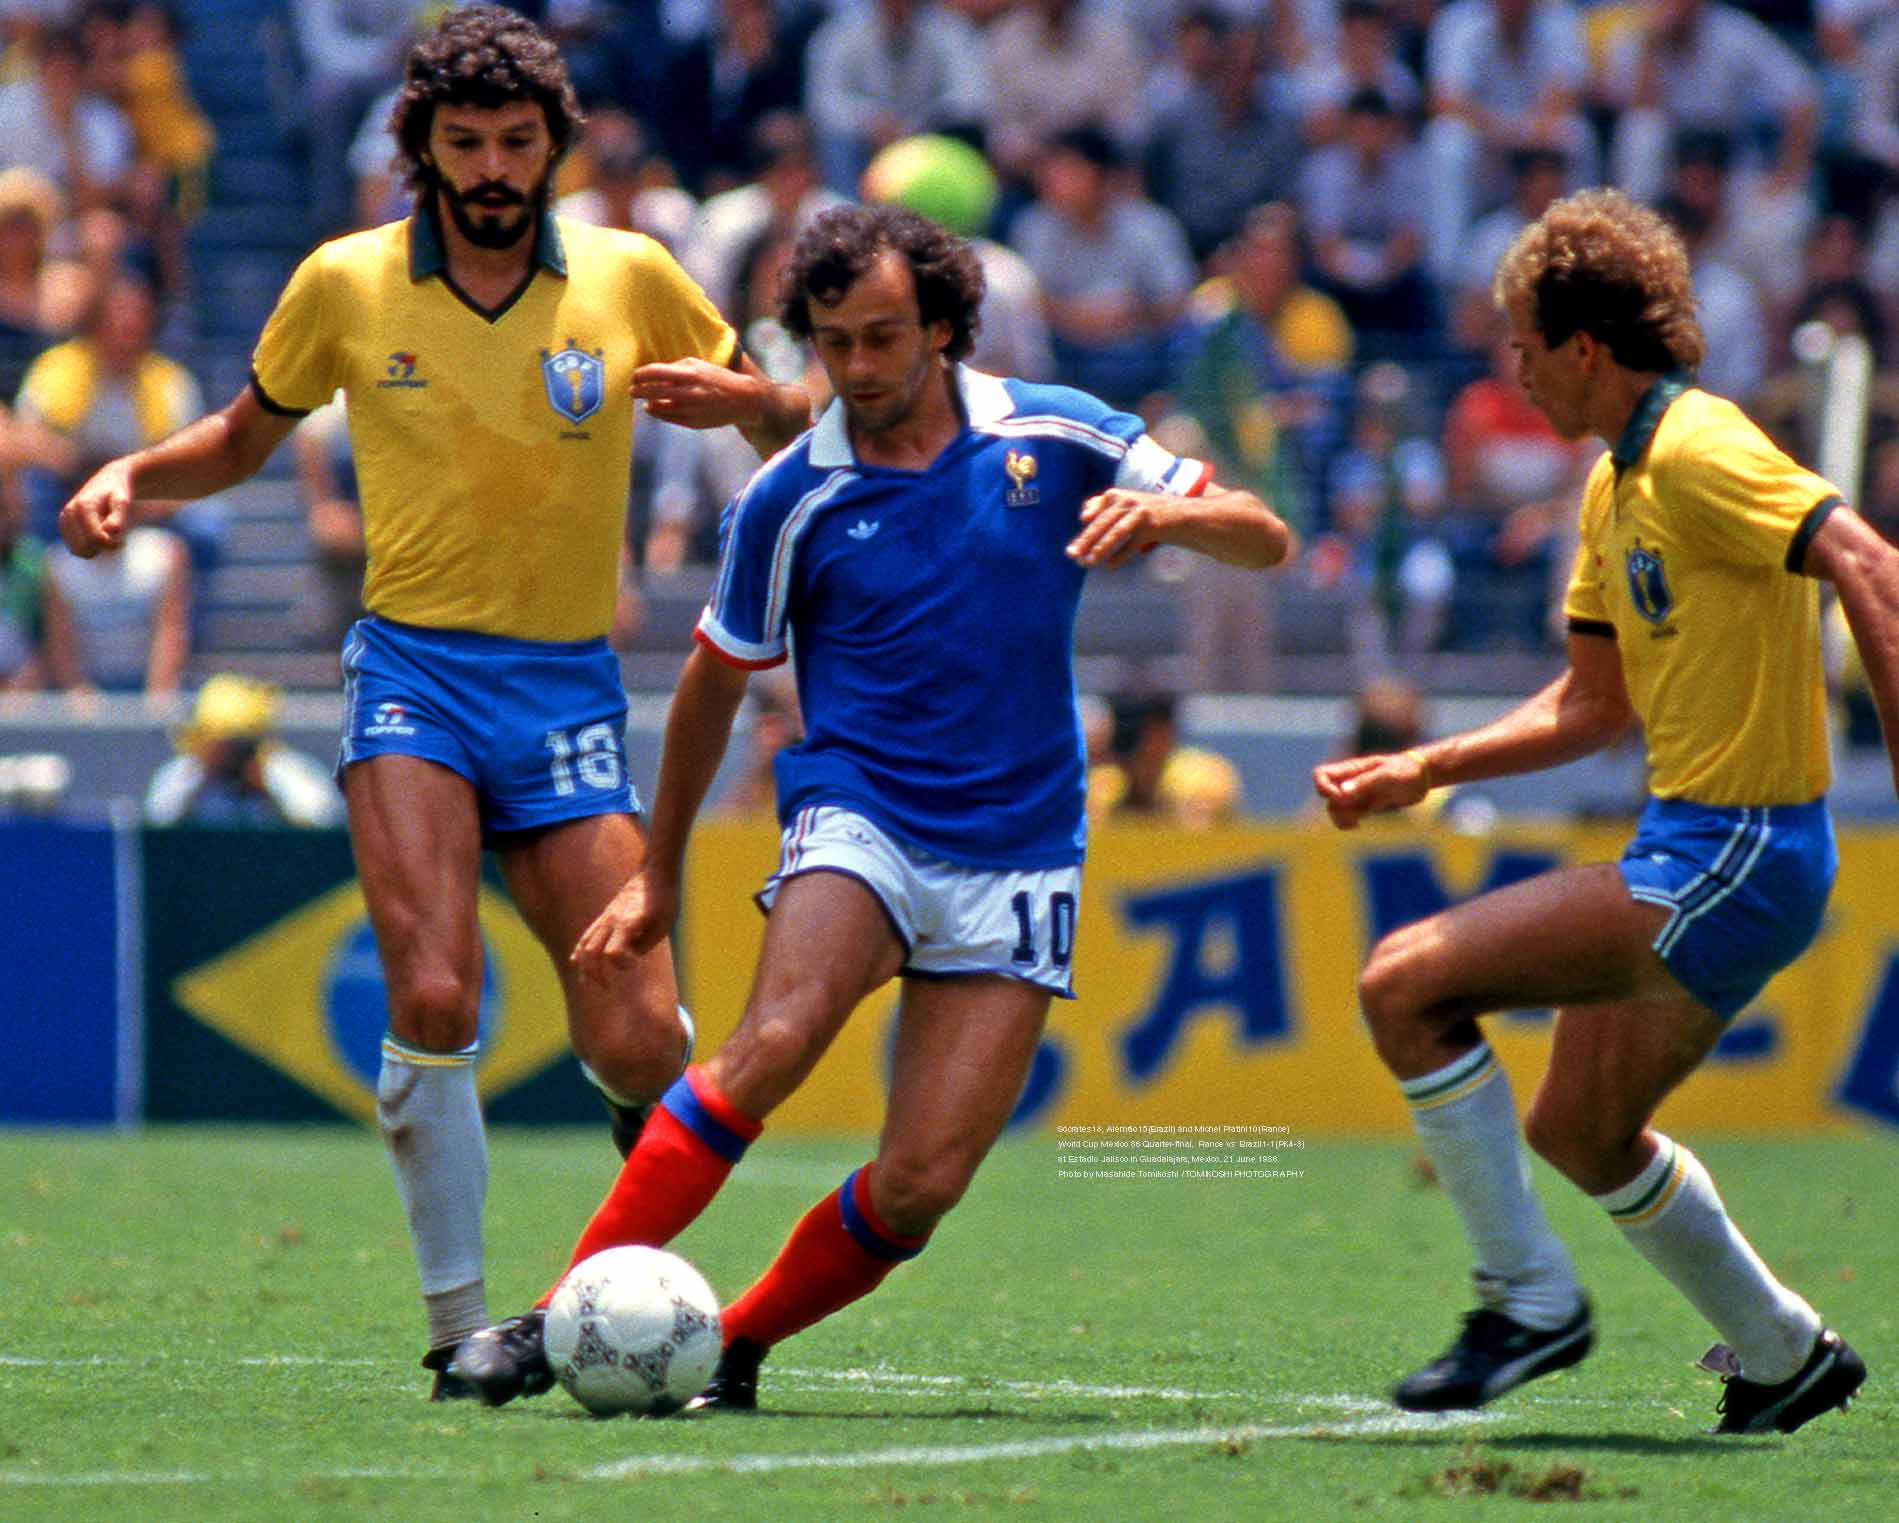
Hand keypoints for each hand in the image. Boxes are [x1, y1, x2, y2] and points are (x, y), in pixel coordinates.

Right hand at [59, 461, 134, 557]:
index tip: (123, 542)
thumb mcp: (123, 501)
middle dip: (102, 548)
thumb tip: (111, 530)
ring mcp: (64, 519)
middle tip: (117, 542)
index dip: (111, 545)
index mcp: (83, 506)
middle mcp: (69, 512)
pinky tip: (100, 539)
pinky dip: (88, 548)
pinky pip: (74, 548)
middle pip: (84, 547)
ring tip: (109, 539)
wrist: (108, 481)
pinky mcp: (64, 525)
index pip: (95, 537)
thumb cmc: (118, 493)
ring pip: (77, 550)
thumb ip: (119, 516)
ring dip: (95, 550)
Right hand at [572, 867, 678, 980]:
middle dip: (595, 974)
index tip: (636, 962)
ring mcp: (605, 918)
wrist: (655, 874)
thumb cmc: (663, 900)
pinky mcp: (604, 916)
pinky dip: (580, 952)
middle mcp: (611, 921)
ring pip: (584, 945)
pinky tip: (577, 963)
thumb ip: (642, 945)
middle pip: (591, 953)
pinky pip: (585, 936)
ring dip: (584, 966)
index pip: (612, 953)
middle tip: (607, 987)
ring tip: (588, 982)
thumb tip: (625, 961)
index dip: (622, 965)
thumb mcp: (662, 926)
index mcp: (627, 923)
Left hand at [632, 358, 762, 431]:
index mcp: (690, 373)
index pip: (655, 372)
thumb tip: (652, 376)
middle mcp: (689, 392)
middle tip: (632, 390)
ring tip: (645, 400)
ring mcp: (691, 409)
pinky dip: (658, 413)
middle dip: (638, 390)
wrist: (743, 399)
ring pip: (659, 407)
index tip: (634, 376)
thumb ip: (675, 368)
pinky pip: (668, 418)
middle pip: (653, 391)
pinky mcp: (693, 422)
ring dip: (648, 403)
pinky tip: (654, 408)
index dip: (640, 374)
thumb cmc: (717, 378)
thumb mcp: (698, 365)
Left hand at [1067, 489, 1168, 569]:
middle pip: (1103, 522)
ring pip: (1116, 532)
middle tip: (1071, 554)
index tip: (1082, 521)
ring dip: (1100, 548)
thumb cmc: (1146, 514)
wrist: (1182, 514)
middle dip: (1086, 539)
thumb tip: (1083, 516)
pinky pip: (1132, 544)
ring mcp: (1140, 513)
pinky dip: (1120, 556)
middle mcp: (1127, 501)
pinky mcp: (1153, 526)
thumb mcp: (1125, 507)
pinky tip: (1109, 567)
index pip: (1096, 506)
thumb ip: (1105, 509)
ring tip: (1087, 562)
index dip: (1088, 514)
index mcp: (1117, 496)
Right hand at [1311, 750, 1431, 829]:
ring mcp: (1356, 794)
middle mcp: (1349, 781)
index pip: (1321, 775)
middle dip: (1336, 807)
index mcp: (1351, 769)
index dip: (1323, 788)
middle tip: (1357, 810)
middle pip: (1325, 796)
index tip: (1340, 797)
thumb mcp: (1388, 776)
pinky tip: (1359, 825)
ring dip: (1340, 818)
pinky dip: (1347, 823)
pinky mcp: (1364, 806)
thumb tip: (1342, 794)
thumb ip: (1365, 783)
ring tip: (1357, 821)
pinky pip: (1346, 816)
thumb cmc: (1406, 771)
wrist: (1422, 778)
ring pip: (1334, 809)